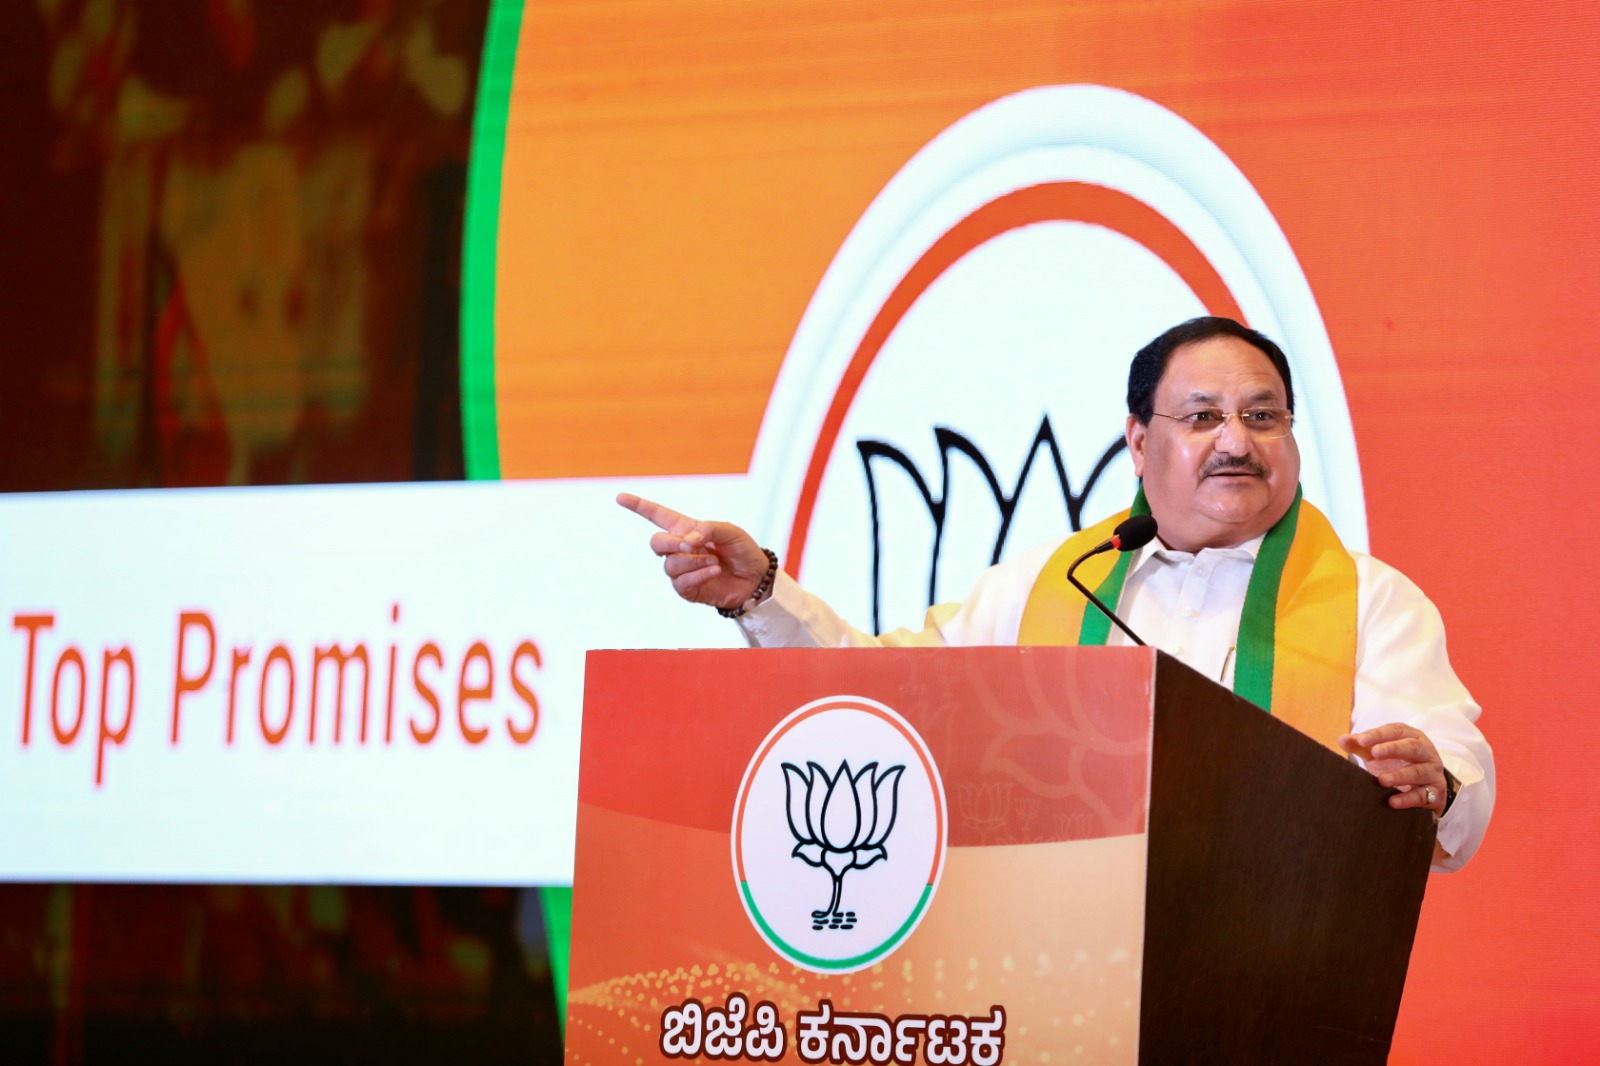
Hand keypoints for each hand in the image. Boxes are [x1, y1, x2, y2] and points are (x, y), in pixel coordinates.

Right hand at [616, 493, 772, 611]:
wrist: (755, 579)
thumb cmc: (742, 551)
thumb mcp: (730, 531)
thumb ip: (707, 529)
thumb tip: (686, 540)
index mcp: (686, 529)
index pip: (657, 515)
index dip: (638, 506)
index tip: (620, 497)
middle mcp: (680, 548)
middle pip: (656, 543)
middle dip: (671, 544)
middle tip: (692, 546)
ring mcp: (682, 570)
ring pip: (669, 564)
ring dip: (693, 562)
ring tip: (715, 562)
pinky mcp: (687, 589)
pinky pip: (680, 582)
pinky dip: (699, 575)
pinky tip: (714, 572)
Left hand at [1338, 724, 1446, 815]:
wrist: (1424, 788)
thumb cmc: (1397, 764)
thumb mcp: (1379, 754)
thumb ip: (1361, 746)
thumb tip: (1342, 739)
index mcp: (1412, 737)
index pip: (1396, 731)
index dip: (1379, 734)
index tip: (1361, 740)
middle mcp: (1426, 752)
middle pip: (1412, 747)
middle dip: (1393, 749)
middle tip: (1375, 753)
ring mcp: (1432, 773)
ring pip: (1419, 772)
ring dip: (1400, 776)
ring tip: (1382, 780)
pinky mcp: (1435, 793)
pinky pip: (1423, 796)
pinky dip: (1408, 799)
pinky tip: (1393, 802)